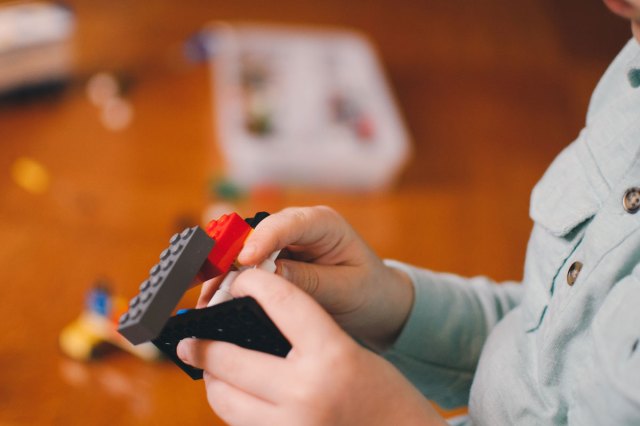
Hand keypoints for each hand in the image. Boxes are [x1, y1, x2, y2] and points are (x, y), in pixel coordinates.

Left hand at [179, 269, 445, 425]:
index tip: (239, 280)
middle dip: (203, 344)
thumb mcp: (353, 354)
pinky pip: (241, 425)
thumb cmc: (387, 396)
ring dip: (212, 380)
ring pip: (224, 400)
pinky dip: (233, 407)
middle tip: (189, 339)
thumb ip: (308, 337)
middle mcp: (306, 392)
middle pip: (230, 358)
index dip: (254, 283)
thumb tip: (255, 324)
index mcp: (333, 356)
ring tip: (210, 368)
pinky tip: (236, 394)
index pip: (282, 302)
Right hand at [199, 206, 413, 349]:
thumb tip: (267, 275)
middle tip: (212, 287)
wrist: (375, 302)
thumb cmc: (367, 291)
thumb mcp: (345, 289)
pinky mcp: (272, 260)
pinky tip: (215, 301)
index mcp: (323, 224)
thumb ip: (309, 281)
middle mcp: (298, 227)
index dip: (262, 240)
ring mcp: (282, 242)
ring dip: (224, 274)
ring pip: (243, 250)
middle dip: (231, 259)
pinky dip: (229, 283)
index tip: (244, 261)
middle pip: (255, 234)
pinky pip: (244, 267)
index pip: (288, 223)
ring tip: (207, 300)